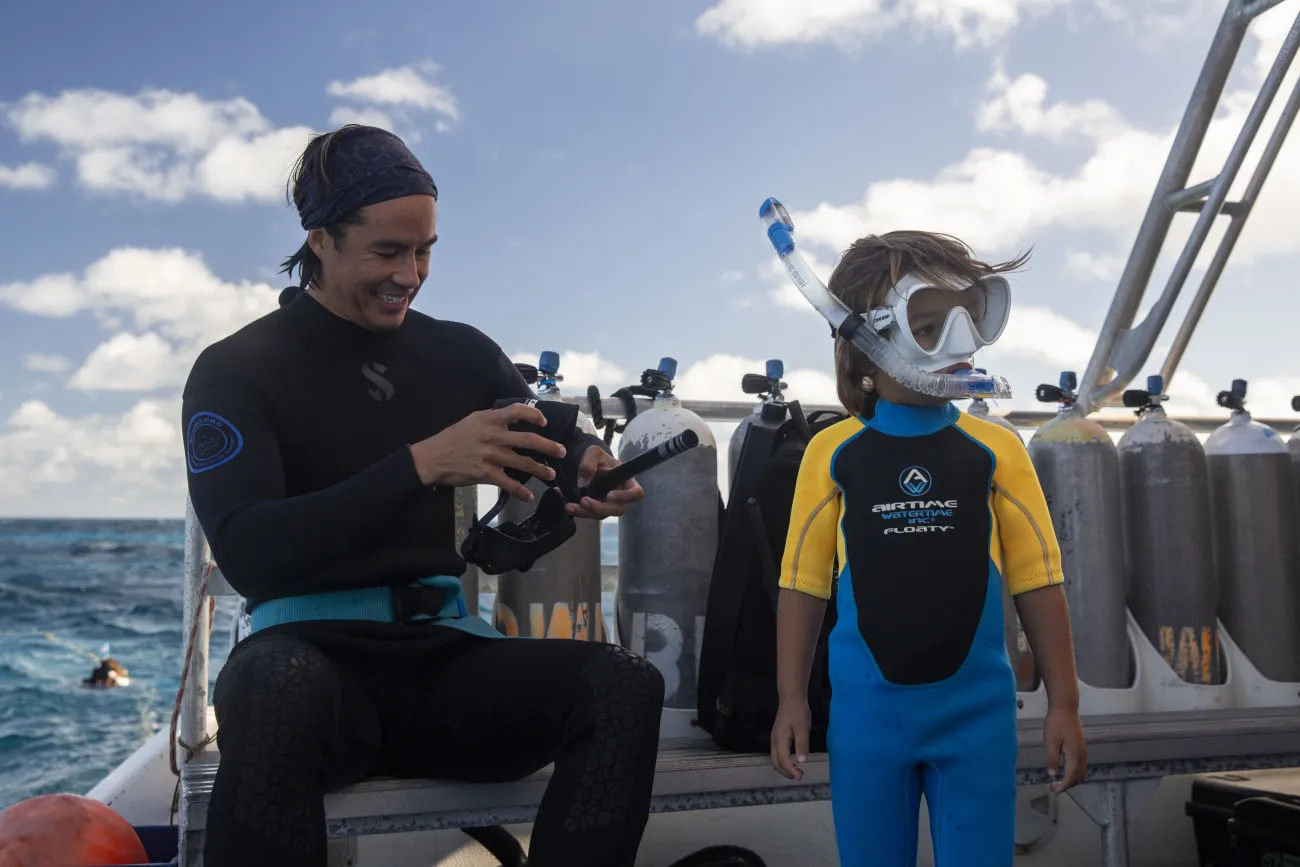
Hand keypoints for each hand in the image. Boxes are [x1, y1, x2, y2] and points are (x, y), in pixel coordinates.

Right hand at [409, 403, 566, 500]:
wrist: (432, 457)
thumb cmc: (452, 438)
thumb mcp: (472, 420)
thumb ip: (493, 419)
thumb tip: (511, 419)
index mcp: (490, 419)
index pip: (518, 411)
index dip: (535, 415)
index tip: (545, 423)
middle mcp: (493, 435)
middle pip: (528, 439)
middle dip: (548, 447)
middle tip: (562, 452)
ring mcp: (490, 455)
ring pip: (522, 463)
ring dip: (540, 470)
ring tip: (550, 475)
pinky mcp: (485, 473)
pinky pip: (508, 483)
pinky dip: (520, 491)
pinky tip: (527, 496)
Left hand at [565, 446, 643, 519]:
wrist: (588, 463)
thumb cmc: (598, 457)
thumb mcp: (593, 453)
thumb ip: (589, 464)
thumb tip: (583, 483)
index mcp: (626, 481)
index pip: (636, 493)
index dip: (625, 497)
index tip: (610, 495)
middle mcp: (620, 495)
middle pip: (617, 509)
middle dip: (599, 508)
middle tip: (583, 501)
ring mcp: (608, 503)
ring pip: (601, 515)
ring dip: (585, 512)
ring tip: (569, 506)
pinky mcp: (596, 508)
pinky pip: (589, 514)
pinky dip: (578, 511)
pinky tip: (567, 506)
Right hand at [770, 698, 811, 780]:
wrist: (791, 698)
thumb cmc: (798, 712)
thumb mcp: (802, 729)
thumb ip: (802, 745)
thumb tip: (802, 762)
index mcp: (780, 740)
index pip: (782, 760)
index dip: (790, 771)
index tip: (800, 777)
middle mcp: (774, 741)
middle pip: (776, 762)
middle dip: (786, 772)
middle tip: (799, 777)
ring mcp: (774, 739)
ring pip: (775, 759)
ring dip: (785, 767)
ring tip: (797, 771)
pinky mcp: (777, 737)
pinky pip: (778, 753)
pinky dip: (784, 761)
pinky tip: (794, 761)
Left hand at [1043, 705, 1086, 792]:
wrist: (1066, 707)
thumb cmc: (1056, 723)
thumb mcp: (1050, 741)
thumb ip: (1052, 759)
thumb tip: (1053, 775)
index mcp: (1075, 755)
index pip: (1071, 778)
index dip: (1063, 787)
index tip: (1053, 791)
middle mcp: (1082, 755)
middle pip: (1078, 777)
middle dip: (1067, 785)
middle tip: (1053, 787)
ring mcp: (1083, 750)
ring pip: (1081, 772)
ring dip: (1071, 779)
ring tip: (1058, 781)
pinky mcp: (1081, 746)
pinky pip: (1080, 765)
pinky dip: (1074, 772)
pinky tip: (1063, 769)